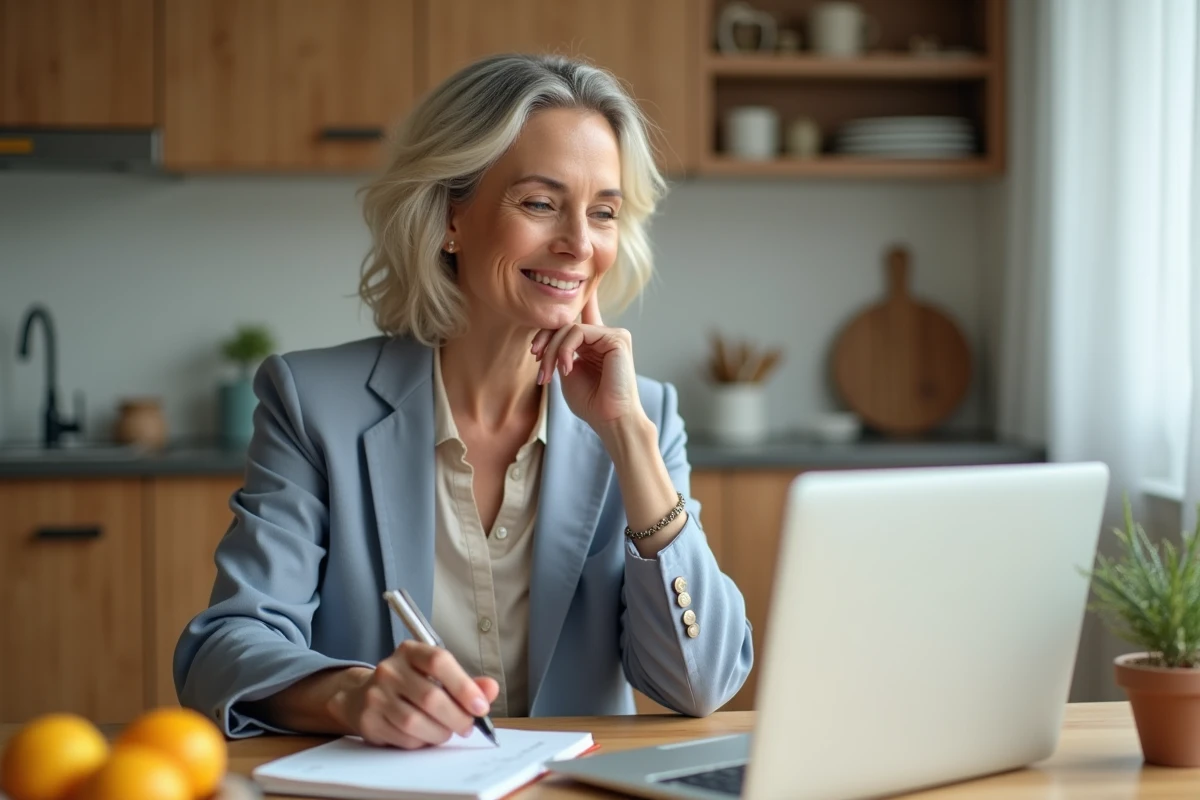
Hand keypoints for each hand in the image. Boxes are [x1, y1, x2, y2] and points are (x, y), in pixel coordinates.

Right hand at [329, 641, 498, 748]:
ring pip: (415, 722)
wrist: (363, 697)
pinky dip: (421, 742)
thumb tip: (490, 690)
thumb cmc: (410, 685)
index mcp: (410, 651)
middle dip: (457, 717)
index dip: (464, 686)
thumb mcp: (437, 676)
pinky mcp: (369, 720)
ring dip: (440, 733)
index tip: (481, 707)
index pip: (439, 662)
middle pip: (430, 697)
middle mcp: (390, 669)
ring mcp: (376, 695)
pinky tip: (426, 736)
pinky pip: (403, 738)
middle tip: (468, 726)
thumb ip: (466, 683)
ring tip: (447, 732)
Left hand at [531, 289, 643, 433]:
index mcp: (596, 344)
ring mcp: (613, 335)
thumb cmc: (592, 404)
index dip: (572, 304)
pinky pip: (579, 332)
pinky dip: (565, 350)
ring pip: (569, 328)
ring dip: (552, 351)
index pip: (583, 315)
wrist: (611, 420)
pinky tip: (566, 369)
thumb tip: (550, 336)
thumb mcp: (568, 374)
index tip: (559, 298)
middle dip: (545, 343)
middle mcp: (606, 335)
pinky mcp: (617, 337)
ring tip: (548, 374)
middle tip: (539, 367)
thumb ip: (561, 352)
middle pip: (565, 324)